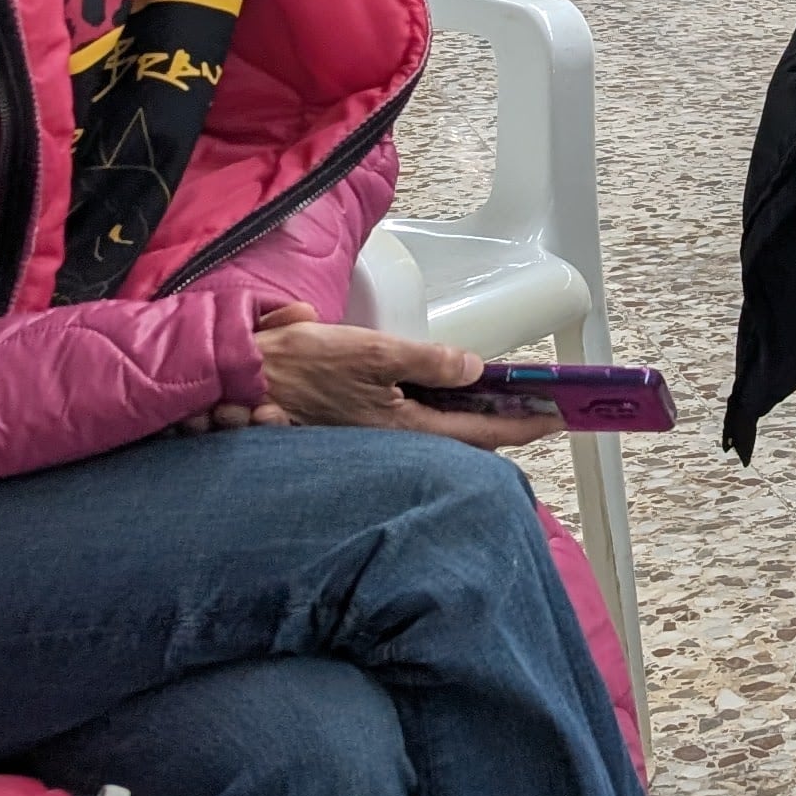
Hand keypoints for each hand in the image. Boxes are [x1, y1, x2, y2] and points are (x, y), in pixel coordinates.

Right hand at [245, 304, 556, 447]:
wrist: (237, 378)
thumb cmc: (300, 365)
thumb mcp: (375, 354)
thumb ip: (429, 362)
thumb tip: (473, 369)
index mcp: (403, 429)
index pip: (481, 433)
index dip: (524, 425)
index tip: (558, 417)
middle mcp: (391, 442)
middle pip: (463, 438)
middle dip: (504, 426)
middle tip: (540, 410)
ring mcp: (372, 436)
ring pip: (437, 433)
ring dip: (473, 420)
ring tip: (505, 404)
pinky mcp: (354, 424)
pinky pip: (411, 424)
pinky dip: (438, 412)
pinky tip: (445, 398)